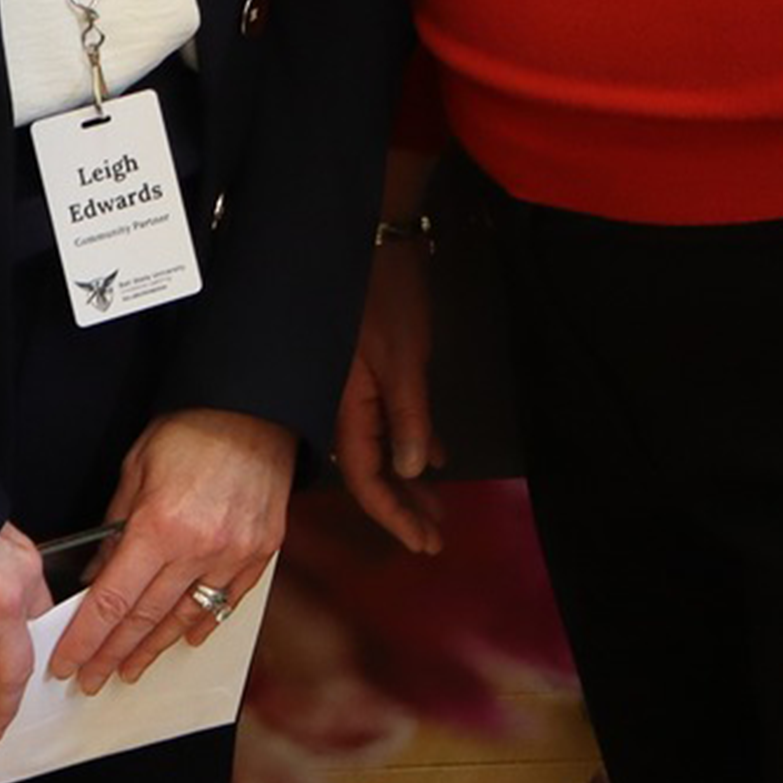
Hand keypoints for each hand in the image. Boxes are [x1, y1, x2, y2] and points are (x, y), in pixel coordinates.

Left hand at [50, 409, 295, 691]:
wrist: (254, 409)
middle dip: (112, 654)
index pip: (112, 600)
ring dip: (153, 649)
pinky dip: (202, 624)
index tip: (68, 662)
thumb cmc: (191, 430)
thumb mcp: (136, 469)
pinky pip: (227, 602)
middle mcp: (198, 548)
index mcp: (159, 526)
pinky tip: (183, 639)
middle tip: (91, 679)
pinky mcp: (260, 553)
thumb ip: (116, 528)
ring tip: (129, 669)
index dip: (86, 638)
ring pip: (185, 618)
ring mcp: (233, 554)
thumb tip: (99, 575)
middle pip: (145, 618)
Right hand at [333, 234, 446, 553]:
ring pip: (380, 450)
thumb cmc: (388, 298)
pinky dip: (410, 443)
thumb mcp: (404, 359)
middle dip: (404, 507)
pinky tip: (433, 459)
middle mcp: (345, 407)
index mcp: (347, 408)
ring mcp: (355, 391)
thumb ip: (407, 417)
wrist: (377, 240)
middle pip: (372, 473)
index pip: (367, 480)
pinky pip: (386, 423)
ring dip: (408, 480)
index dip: (396, 516)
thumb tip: (410, 470)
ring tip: (437, 507)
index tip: (426, 543)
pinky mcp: (369, 374)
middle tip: (436, 535)